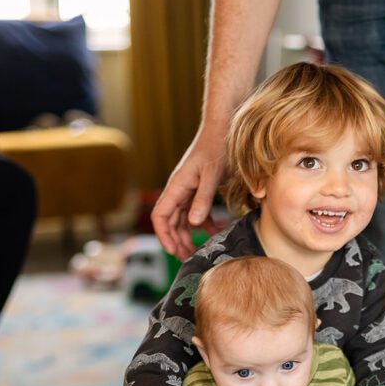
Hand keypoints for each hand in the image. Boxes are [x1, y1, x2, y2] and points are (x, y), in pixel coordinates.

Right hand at [151, 124, 227, 260]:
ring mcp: (188, 190)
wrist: (224, 127)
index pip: (160, 215)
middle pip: (170, 221)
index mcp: (177, 185)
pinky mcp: (199, 189)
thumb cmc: (217, 147)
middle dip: (176, 241)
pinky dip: (203, 224)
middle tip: (188, 258)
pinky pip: (196, 212)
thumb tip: (194, 223)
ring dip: (188, 236)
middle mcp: (179, 189)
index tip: (173, 252)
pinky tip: (214, 232)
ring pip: (182, 219)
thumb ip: (203, 199)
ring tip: (197, 251)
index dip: (164, 235)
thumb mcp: (212, 174)